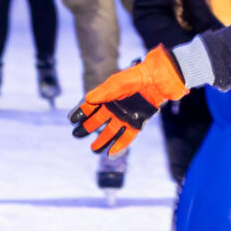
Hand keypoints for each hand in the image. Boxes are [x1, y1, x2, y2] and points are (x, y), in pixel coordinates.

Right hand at [71, 45, 190, 154]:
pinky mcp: (138, 121)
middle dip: (88, 128)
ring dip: (103, 140)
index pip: (92, 106)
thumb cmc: (137, 77)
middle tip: (78, 135)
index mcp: (109, 95)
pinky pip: (128, 135)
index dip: (82, 113)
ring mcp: (127, 115)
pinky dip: (120, 144)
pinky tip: (111, 153)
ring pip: (112, 130)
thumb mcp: (118, 82)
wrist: (158, 80)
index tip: (72, 121)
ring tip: (94, 149)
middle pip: (99, 120)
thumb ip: (104, 92)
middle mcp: (116, 106)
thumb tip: (88, 100)